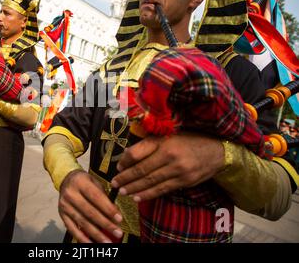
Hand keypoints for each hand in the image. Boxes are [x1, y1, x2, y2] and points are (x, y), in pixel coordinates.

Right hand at [58, 170, 122, 242]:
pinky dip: (82, 238)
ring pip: (82, 222)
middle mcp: (71, 194)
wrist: (65, 179)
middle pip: (90, 212)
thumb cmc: (85, 182)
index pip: (96, 197)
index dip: (108, 209)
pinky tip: (92, 244)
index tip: (119, 219)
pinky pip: (72, 229)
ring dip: (96, 234)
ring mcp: (65, 205)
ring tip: (107, 241)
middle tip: (118, 233)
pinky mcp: (62, 215)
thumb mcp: (95, 182)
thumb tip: (115, 215)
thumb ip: (104, 197)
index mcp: (80, 182)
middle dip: (105, 224)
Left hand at [111, 132, 225, 201]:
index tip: (118, 167)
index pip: (138, 152)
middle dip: (126, 178)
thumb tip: (128, 155)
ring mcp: (178, 170)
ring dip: (134, 188)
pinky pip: (162, 189)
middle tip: (114, 183)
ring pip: (151, 182)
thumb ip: (149, 143)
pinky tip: (138, 197)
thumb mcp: (169, 135)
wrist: (217, 150)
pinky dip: (148, 194)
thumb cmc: (189, 140)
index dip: (125, 161)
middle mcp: (170, 155)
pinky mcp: (184, 181)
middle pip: (142, 169)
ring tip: (123, 192)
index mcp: (164, 140)